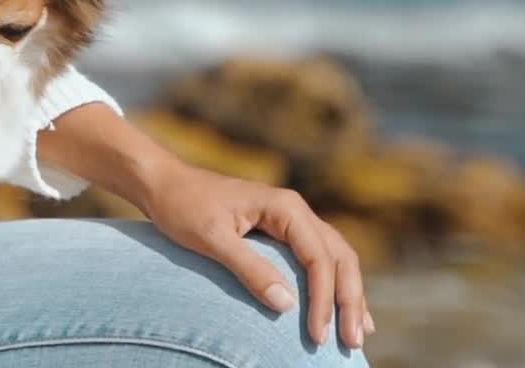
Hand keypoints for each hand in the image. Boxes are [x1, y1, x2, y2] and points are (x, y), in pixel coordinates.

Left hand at [40, 103, 372, 349]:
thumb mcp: (211, 237)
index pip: (318, 258)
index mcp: (285, 207)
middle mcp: (295, 210)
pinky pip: (319, 258)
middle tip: (353, 341)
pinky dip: (334, 283)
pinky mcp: (281, 231)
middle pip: (340, 257)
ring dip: (349, 294)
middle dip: (349, 300)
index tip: (318, 334)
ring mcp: (291, 219)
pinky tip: (341, 308)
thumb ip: (248, 267)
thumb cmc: (182, 206)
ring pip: (336, 258)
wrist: (163, 183)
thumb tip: (287, 304)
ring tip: (360, 332)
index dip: (323, 299)